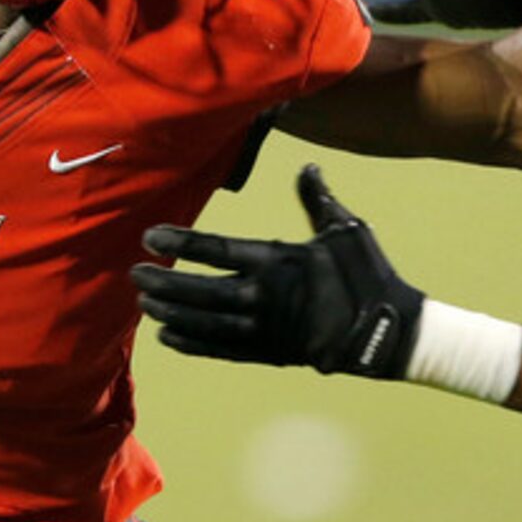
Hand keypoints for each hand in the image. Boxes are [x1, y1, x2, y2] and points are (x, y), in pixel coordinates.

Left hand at [134, 167, 422, 375]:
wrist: (386, 334)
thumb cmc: (368, 276)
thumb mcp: (345, 230)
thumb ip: (317, 199)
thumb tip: (308, 167)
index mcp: (277, 261)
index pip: (215, 250)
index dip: (179, 243)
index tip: (150, 236)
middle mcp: (262, 297)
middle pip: (198, 291)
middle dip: (163, 282)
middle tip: (135, 273)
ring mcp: (262, 330)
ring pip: (203, 322)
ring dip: (170, 312)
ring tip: (144, 302)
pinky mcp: (268, 354)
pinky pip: (219, 349)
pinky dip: (191, 343)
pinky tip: (167, 336)